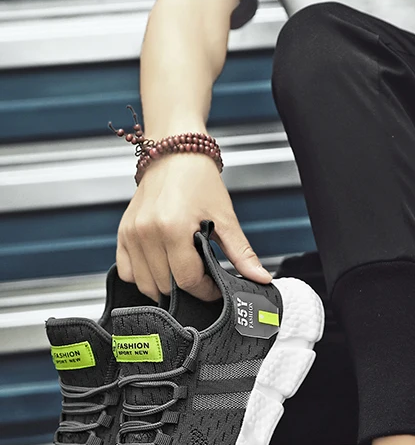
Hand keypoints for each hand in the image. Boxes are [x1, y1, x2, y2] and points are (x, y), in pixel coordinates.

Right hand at [117, 152, 270, 300]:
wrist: (175, 153)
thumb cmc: (198, 180)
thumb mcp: (226, 218)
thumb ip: (242, 254)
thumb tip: (260, 278)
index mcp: (172, 228)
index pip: (187, 281)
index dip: (206, 290)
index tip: (215, 286)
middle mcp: (146, 232)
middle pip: (166, 286)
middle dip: (188, 288)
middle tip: (202, 276)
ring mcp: (131, 234)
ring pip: (145, 284)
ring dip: (166, 287)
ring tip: (183, 271)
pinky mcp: (123, 233)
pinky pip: (126, 271)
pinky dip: (144, 277)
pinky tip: (162, 268)